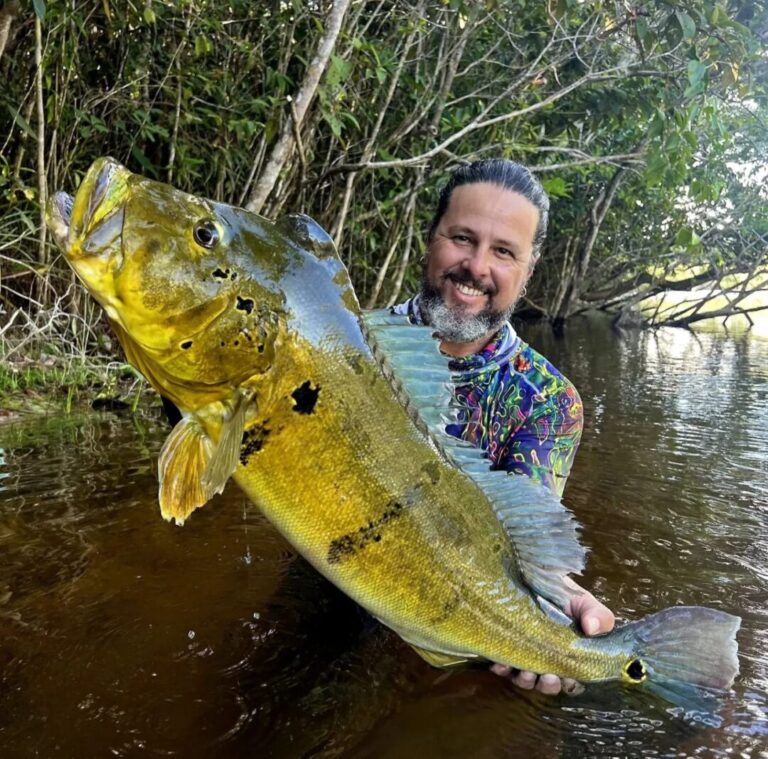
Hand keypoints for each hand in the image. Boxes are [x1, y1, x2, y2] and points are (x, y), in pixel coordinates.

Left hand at [490, 579, 614, 695]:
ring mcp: (523, 654)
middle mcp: (545, 659)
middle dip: (547, 685)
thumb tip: (592, 628)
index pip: (570, 679)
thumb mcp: (585, 603)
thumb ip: (598, 616)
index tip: (567, 679)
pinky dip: (501, 668)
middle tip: (549, 678)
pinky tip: (502, 664)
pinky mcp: (503, 646)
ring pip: (523, 679)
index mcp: (568, 656)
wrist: (538, 578)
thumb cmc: (565, 596)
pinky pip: (501, 665)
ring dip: (525, 681)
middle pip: (546, 684)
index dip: (569, 683)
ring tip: (527, 673)